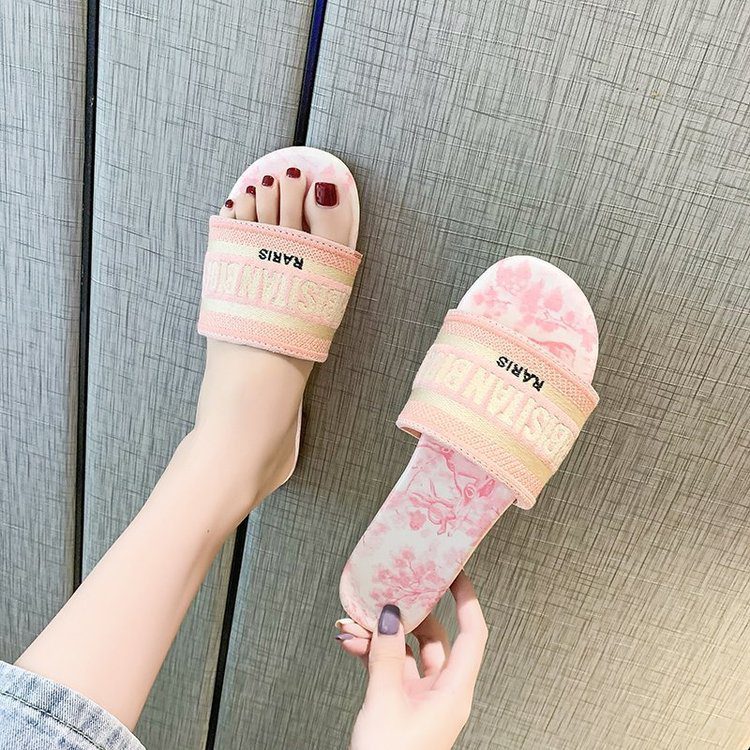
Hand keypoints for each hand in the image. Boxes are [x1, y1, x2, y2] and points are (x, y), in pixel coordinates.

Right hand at [336, 571, 487, 749]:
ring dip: (381, 635)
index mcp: (453, 691)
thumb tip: (389, 615)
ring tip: (356, 621)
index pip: (472, 633)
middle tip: (391, 590)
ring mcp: (421, 698)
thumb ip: (385, 655)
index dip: (466, 600)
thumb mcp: (384, 702)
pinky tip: (352, 642)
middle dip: (407, 614)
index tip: (454, 571)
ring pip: (406, 651)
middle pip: (434, 637)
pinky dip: (372, 653)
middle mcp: (441, 691)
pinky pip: (390, 667)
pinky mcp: (401, 704)